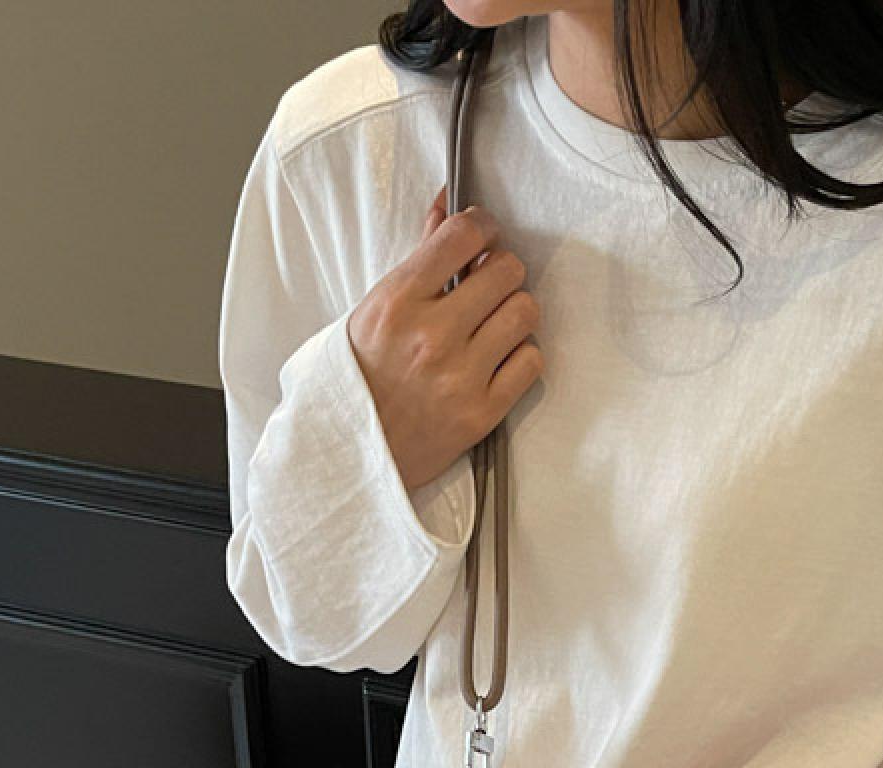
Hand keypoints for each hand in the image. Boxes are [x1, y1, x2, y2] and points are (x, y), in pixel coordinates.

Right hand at [347, 188, 543, 494]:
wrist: (352, 450)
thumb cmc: (361, 375)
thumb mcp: (374, 307)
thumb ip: (420, 257)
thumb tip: (448, 204)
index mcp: (397, 301)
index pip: (462, 235)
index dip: (483, 227)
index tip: (484, 236)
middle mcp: (432, 336)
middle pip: (506, 271)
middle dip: (502, 270)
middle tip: (490, 283)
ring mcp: (460, 376)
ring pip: (525, 312)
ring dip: (515, 311)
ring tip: (494, 322)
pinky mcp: (482, 413)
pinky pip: (531, 362)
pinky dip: (521, 356)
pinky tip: (500, 358)